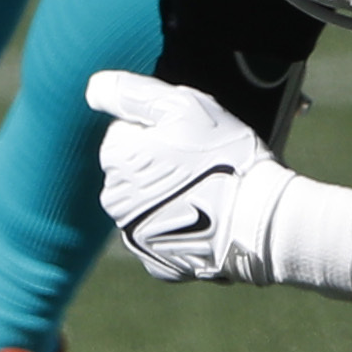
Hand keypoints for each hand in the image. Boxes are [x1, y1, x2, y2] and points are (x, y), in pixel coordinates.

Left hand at [86, 71, 297, 284]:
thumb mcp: (181, 105)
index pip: (125, 131)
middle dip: (157, 164)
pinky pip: (161, 236)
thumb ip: (131, 93)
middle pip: (132, 170)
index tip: (187, 138)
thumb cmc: (223, 155)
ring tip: (205, 194)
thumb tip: (94, 89)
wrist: (257, 219)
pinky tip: (204, 221)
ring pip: (145, 203)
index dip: (158, 129)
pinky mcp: (156, 262)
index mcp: (116, 158)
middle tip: (198, 165)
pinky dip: (177, 228)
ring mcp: (133, 235)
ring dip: (166, 196)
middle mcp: (115, 201)